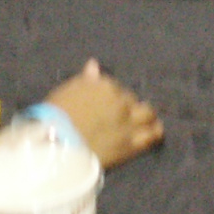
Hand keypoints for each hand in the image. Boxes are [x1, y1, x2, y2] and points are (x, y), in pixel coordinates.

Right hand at [46, 59, 163, 168]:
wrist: (58, 148)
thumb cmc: (56, 117)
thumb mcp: (67, 91)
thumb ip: (85, 79)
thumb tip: (94, 65)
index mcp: (105, 86)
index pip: (115, 86)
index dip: (111, 95)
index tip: (106, 102)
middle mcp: (121, 102)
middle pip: (131, 99)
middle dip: (128, 105)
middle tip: (123, 114)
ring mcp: (128, 124)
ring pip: (147, 115)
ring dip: (148, 116)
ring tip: (149, 120)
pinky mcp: (131, 145)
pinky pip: (150, 137)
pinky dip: (154, 132)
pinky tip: (157, 131)